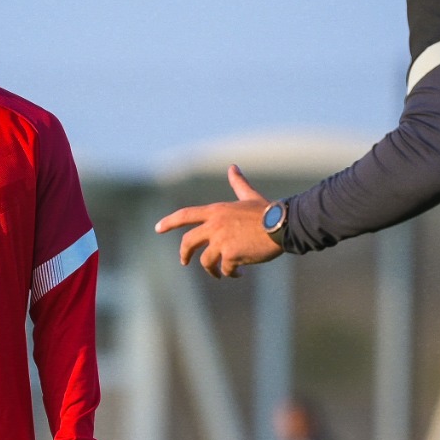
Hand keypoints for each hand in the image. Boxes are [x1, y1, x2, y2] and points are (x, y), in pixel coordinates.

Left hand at [154, 165, 282, 278]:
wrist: (282, 224)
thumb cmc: (268, 211)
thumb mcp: (248, 196)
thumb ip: (238, 184)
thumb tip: (233, 167)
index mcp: (216, 211)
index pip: (185, 215)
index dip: (169, 222)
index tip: (157, 229)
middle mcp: (214, 225)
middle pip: (188, 242)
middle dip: (184, 254)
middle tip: (184, 261)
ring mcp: (221, 240)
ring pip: (206, 261)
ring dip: (212, 270)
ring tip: (222, 273)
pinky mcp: (230, 254)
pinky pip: (225, 269)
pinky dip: (231, 273)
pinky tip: (239, 273)